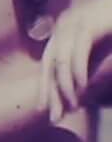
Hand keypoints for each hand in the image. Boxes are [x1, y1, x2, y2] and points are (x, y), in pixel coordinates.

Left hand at [41, 0, 111, 116]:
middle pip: (49, 66)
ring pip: (60, 62)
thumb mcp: (98, 42)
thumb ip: (88, 61)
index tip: (44, 109)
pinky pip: (78, 52)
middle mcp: (62, 28)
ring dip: (65, 87)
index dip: (45, 87)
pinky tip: (82, 86)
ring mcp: (73, 25)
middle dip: (51, 93)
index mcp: (61, 32)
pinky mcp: (87, 24)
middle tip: (53, 116)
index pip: (48, 64)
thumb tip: (81, 86)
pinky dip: (78, 70)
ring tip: (71, 106)